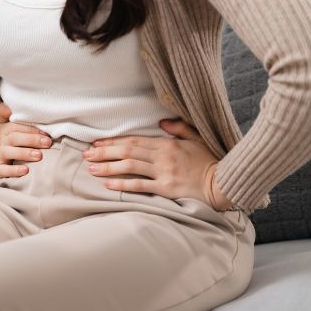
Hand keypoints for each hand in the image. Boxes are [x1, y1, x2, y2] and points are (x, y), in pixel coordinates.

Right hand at [0, 102, 53, 178]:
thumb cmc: (2, 142)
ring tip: (39, 156)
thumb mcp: (2, 127)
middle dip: (32, 140)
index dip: (31, 129)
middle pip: (14, 138)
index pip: (16, 127)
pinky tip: (26, 171)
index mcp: (4, 131)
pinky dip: (14, 171)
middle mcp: (0, 142)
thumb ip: (4, 115)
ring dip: (25, 154)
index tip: (46, 133)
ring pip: (9, 153)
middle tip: (47, 143)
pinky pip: (4, 170)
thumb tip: (5, 105)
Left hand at [82, 118, 233, 211]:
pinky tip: (108, 184)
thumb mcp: (197, 138)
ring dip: (108, 167)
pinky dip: (122, 184)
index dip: (114, 141)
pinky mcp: (165, 189)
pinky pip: (140, 185)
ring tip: (91, 169)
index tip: (97, 143)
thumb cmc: (210, 162)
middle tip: (86, 155)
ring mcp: (163, 172)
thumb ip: (178, 128)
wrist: (223, 183)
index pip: (134, 140)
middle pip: (127, 151)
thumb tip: (161, 122)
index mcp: (168, 143)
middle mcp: (162, 156)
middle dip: (104, 152)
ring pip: (129, 166)